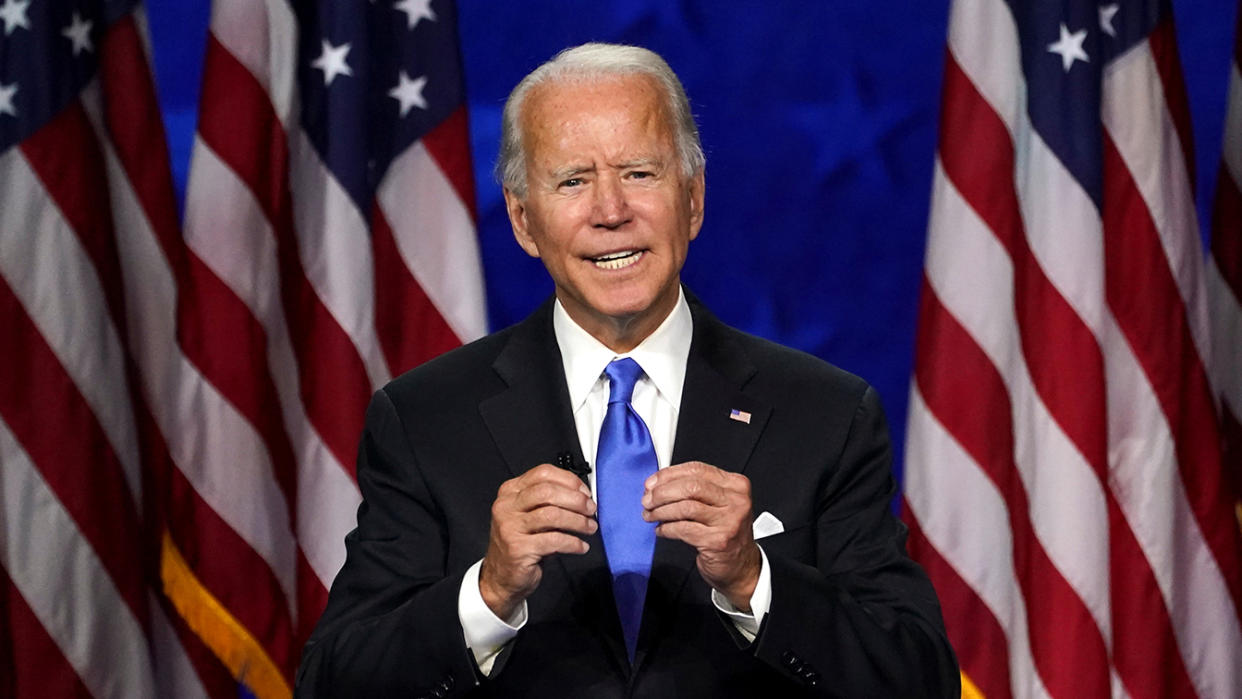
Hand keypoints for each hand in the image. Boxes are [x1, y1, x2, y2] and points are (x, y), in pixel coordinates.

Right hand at [479, 464, 596, 619]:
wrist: (501, 577)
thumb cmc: (521, 544)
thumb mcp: (530, 516)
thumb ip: (550, 502)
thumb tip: (583, 496)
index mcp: (510, 492)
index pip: (542, 473)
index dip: (569, 480)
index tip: (585, 492)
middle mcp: (507, 506)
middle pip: (548, 491)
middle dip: (576, 500)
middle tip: (591, 509)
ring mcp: (510, 527)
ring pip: (553, 515)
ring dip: (578, 521)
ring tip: (590, 528)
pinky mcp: (518, 548)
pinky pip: (554, 540)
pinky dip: (573, 543)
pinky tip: (580, 546)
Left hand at [641, 461, 760, 610]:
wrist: (740, 566)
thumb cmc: (725, 532)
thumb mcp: (717, 504)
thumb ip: (693, 490)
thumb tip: (657, 484)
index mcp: (735, 485)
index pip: (697, 469)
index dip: (669, 475)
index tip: (652, 483)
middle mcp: (736, 501)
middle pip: (690, 487)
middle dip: (662, 493)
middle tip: (647, 501)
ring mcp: (729, 521)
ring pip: (685, 507)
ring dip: (661, 511)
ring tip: (651, 515)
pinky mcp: (718, 541)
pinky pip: (683, 529)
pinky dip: (667, 528)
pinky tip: (661, 530)